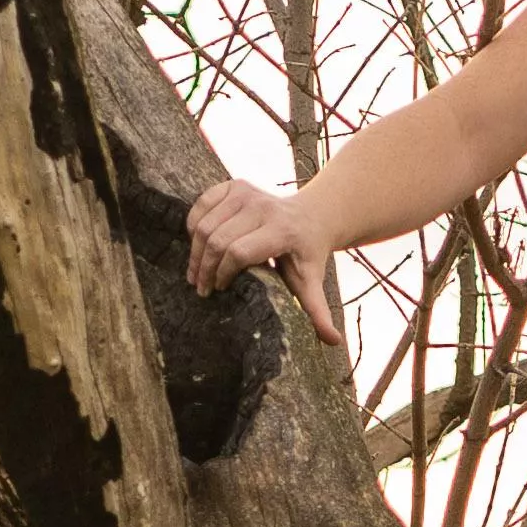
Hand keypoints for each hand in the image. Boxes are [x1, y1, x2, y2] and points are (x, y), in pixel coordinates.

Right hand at [185, 175, 339, 343]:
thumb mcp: (312, 282)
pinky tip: (198, 244)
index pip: (239, 252)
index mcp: (282, 230)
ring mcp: (246, 192)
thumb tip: (332, 342)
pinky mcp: (233, 184)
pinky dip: (194, 225)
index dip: (223, 274)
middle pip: (217, 239)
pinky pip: (201, 203)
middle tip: (201, 288)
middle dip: (205, 267)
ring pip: (205, 224)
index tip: (220, 291)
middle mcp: (263, 206)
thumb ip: (318, 311)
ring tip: (196, 272)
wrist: (311, 217)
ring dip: (196, 251)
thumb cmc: (306, 255)